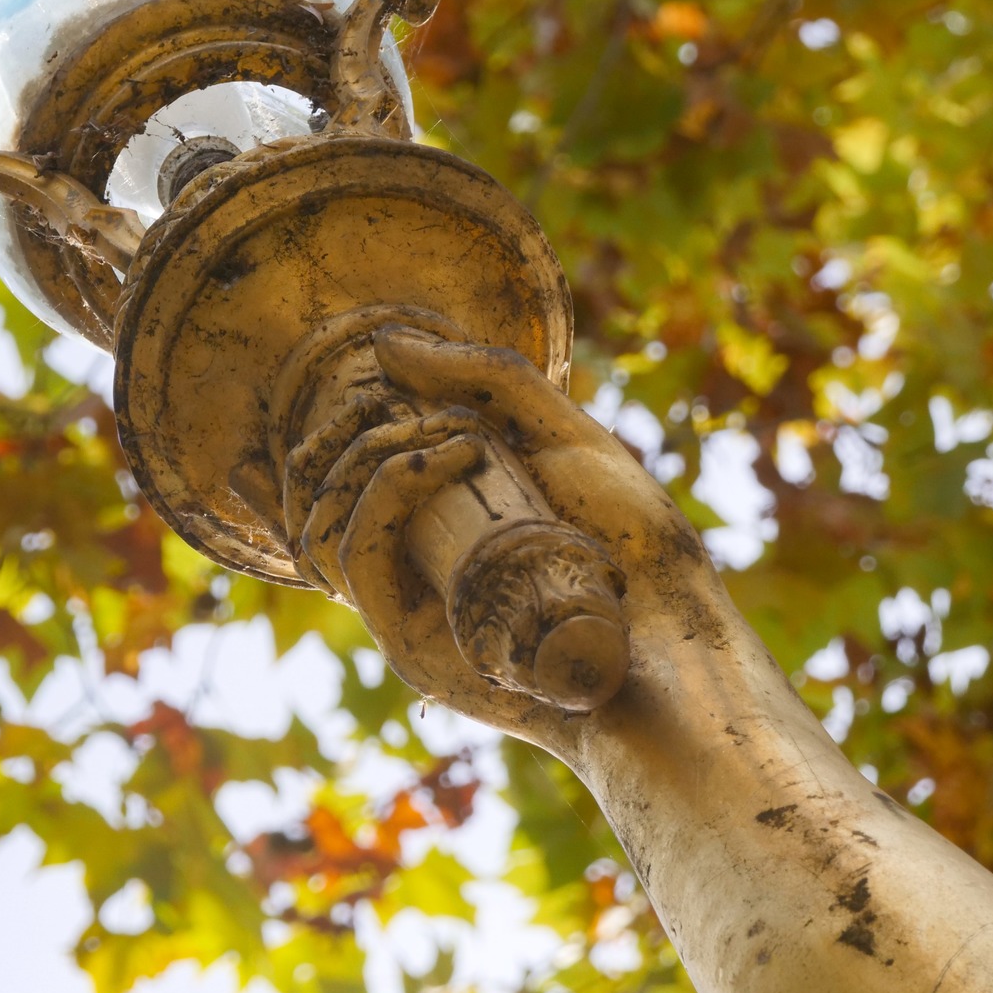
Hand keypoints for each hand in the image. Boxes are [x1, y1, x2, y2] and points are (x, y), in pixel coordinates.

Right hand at [283, 326, 732, 749]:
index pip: (328, 497)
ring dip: (365, 457)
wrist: (685, 646)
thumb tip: (383, 342)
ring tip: (443, 433)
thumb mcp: (568, 439)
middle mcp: (408, 583)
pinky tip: (440, 455)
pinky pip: (360, 559)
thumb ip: (488, 381)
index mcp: (430, 539)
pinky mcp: (414, 649)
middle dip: (342, 437)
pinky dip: (384, 493)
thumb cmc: (638, 551)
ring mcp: (408, 618)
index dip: (307, 453)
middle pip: (316, 507)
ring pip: (326, 527)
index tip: (336, 403)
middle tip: (399, 404)